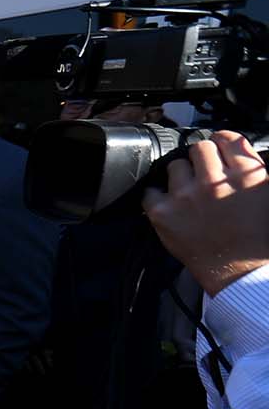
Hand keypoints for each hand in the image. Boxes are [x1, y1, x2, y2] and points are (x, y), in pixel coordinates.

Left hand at [143, 132, 268, 294]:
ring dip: (181, 178)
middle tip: (205, 176)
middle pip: (199, 148)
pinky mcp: (163, 212)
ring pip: (175, 166)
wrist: (239, 270)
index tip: (217, 150)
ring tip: (190, 195)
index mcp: (246, 173)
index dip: (220, 143)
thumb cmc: (256, 236)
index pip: (226, 138)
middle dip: (202, 160)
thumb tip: (235, 150)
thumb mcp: (266, 193)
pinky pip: (150, 191)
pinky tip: (169, 206)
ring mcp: (186, 196)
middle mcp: (215, 180)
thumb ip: (251, 168)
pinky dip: (156, 198)